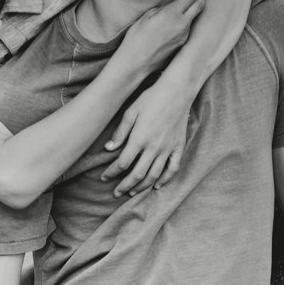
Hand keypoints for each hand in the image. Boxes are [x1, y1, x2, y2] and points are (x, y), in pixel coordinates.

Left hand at [108, 79, 191, 196]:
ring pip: (154, 175)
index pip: (122, 163)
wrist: (177, 91)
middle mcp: (154, 147)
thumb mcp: (130, 112)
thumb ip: (120, 132)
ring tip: (132, 192)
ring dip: (142, 187)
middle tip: (116, 193)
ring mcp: (168, 149)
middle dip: (125, 186)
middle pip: (137, 174)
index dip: (112, 173)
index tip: (104, 177)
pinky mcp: (179, 147)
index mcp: (139, 139)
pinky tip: (156, 185)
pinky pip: (172, 169)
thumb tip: (108, 149)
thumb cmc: (151, 98)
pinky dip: (165, 180)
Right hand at [115, 0, 204, 76]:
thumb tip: (172, 6)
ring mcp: (184, 35)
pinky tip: (182, 16)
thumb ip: (163, 8)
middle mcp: (183, 24)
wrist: (136, 62)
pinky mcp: (182, 44)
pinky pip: (189, 27)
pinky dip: (189, 18)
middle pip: (200, 4)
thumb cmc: (136, 38)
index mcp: (172, 14)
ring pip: (196, 16)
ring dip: (196, 5)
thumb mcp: (147, 16)